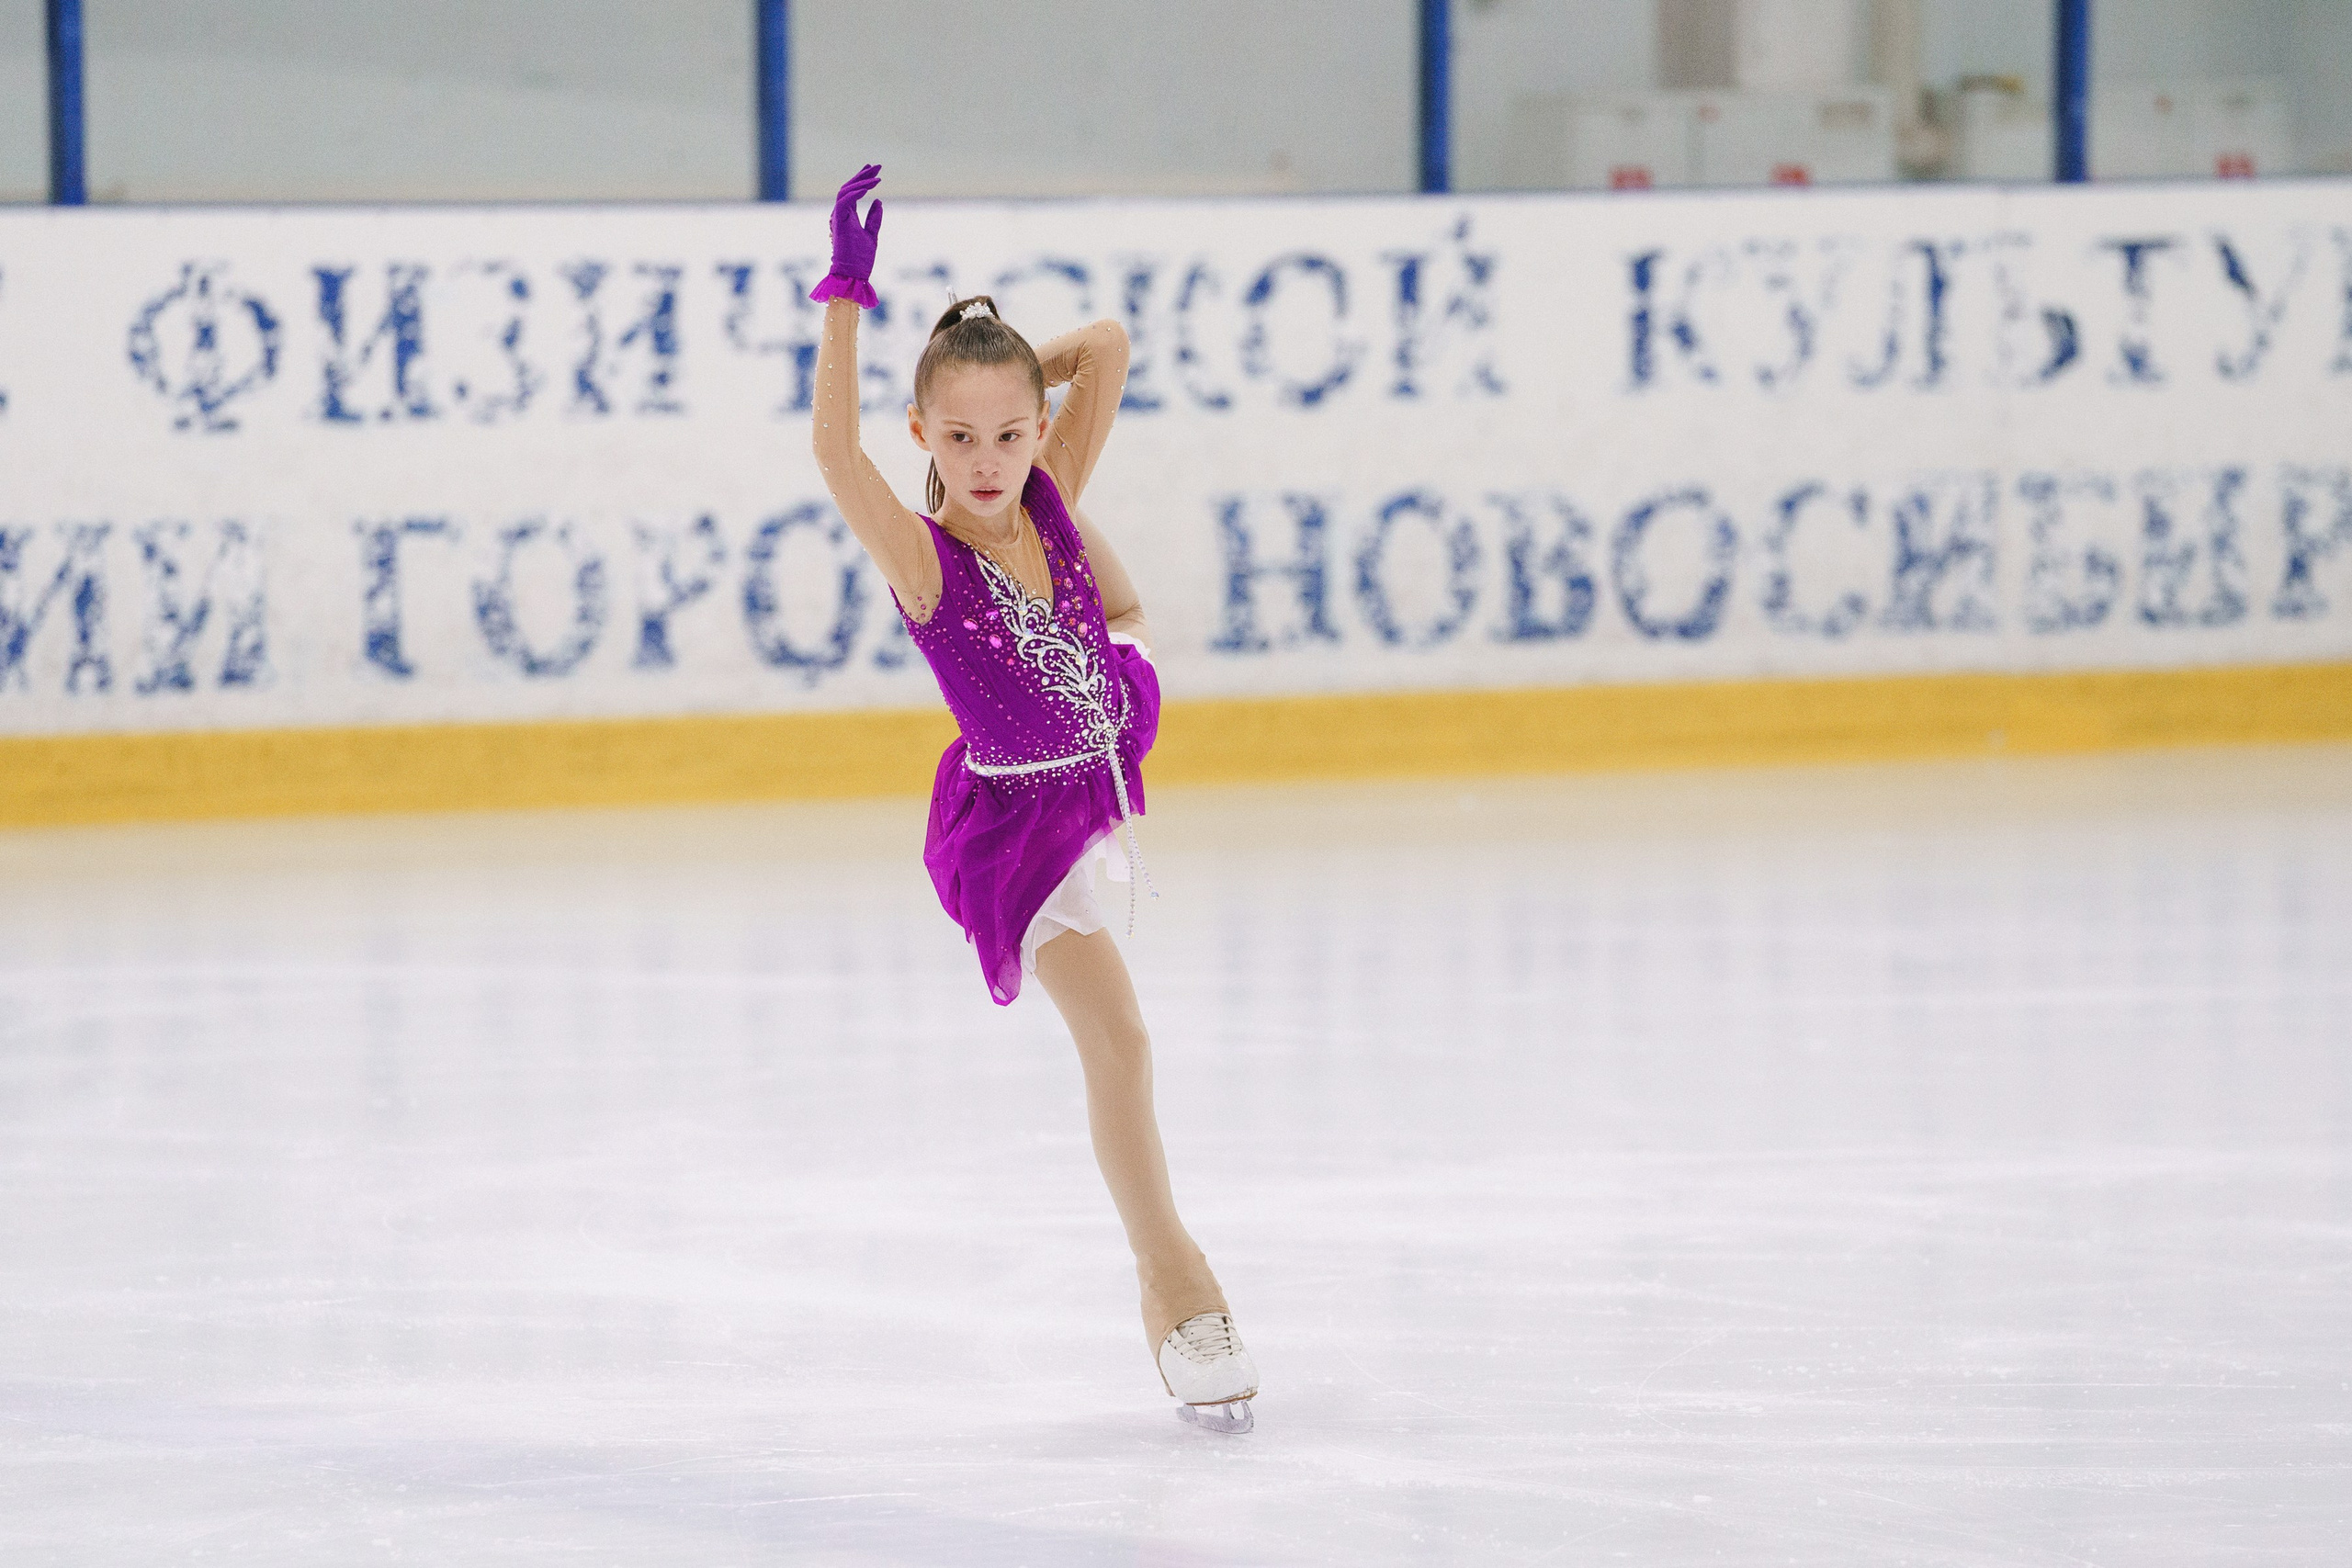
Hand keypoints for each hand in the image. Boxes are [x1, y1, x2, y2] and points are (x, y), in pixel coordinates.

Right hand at [809, 163, 883, 308]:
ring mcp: (837, 217)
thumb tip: (878, 201)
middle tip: (877, 166)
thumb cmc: (861, 259)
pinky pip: (845, 201)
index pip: (853, 192)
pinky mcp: (839, 222)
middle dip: (862, 175)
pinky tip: (870, 188)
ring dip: (861, 182)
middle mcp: (840, 214)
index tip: (874, 171)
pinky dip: (857, 192)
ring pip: (845, 191)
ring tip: (877, 177)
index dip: (862, 179)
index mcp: (847, 216)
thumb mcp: (872, 234)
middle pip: (848, 188)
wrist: (853, 275)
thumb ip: (874, 218)